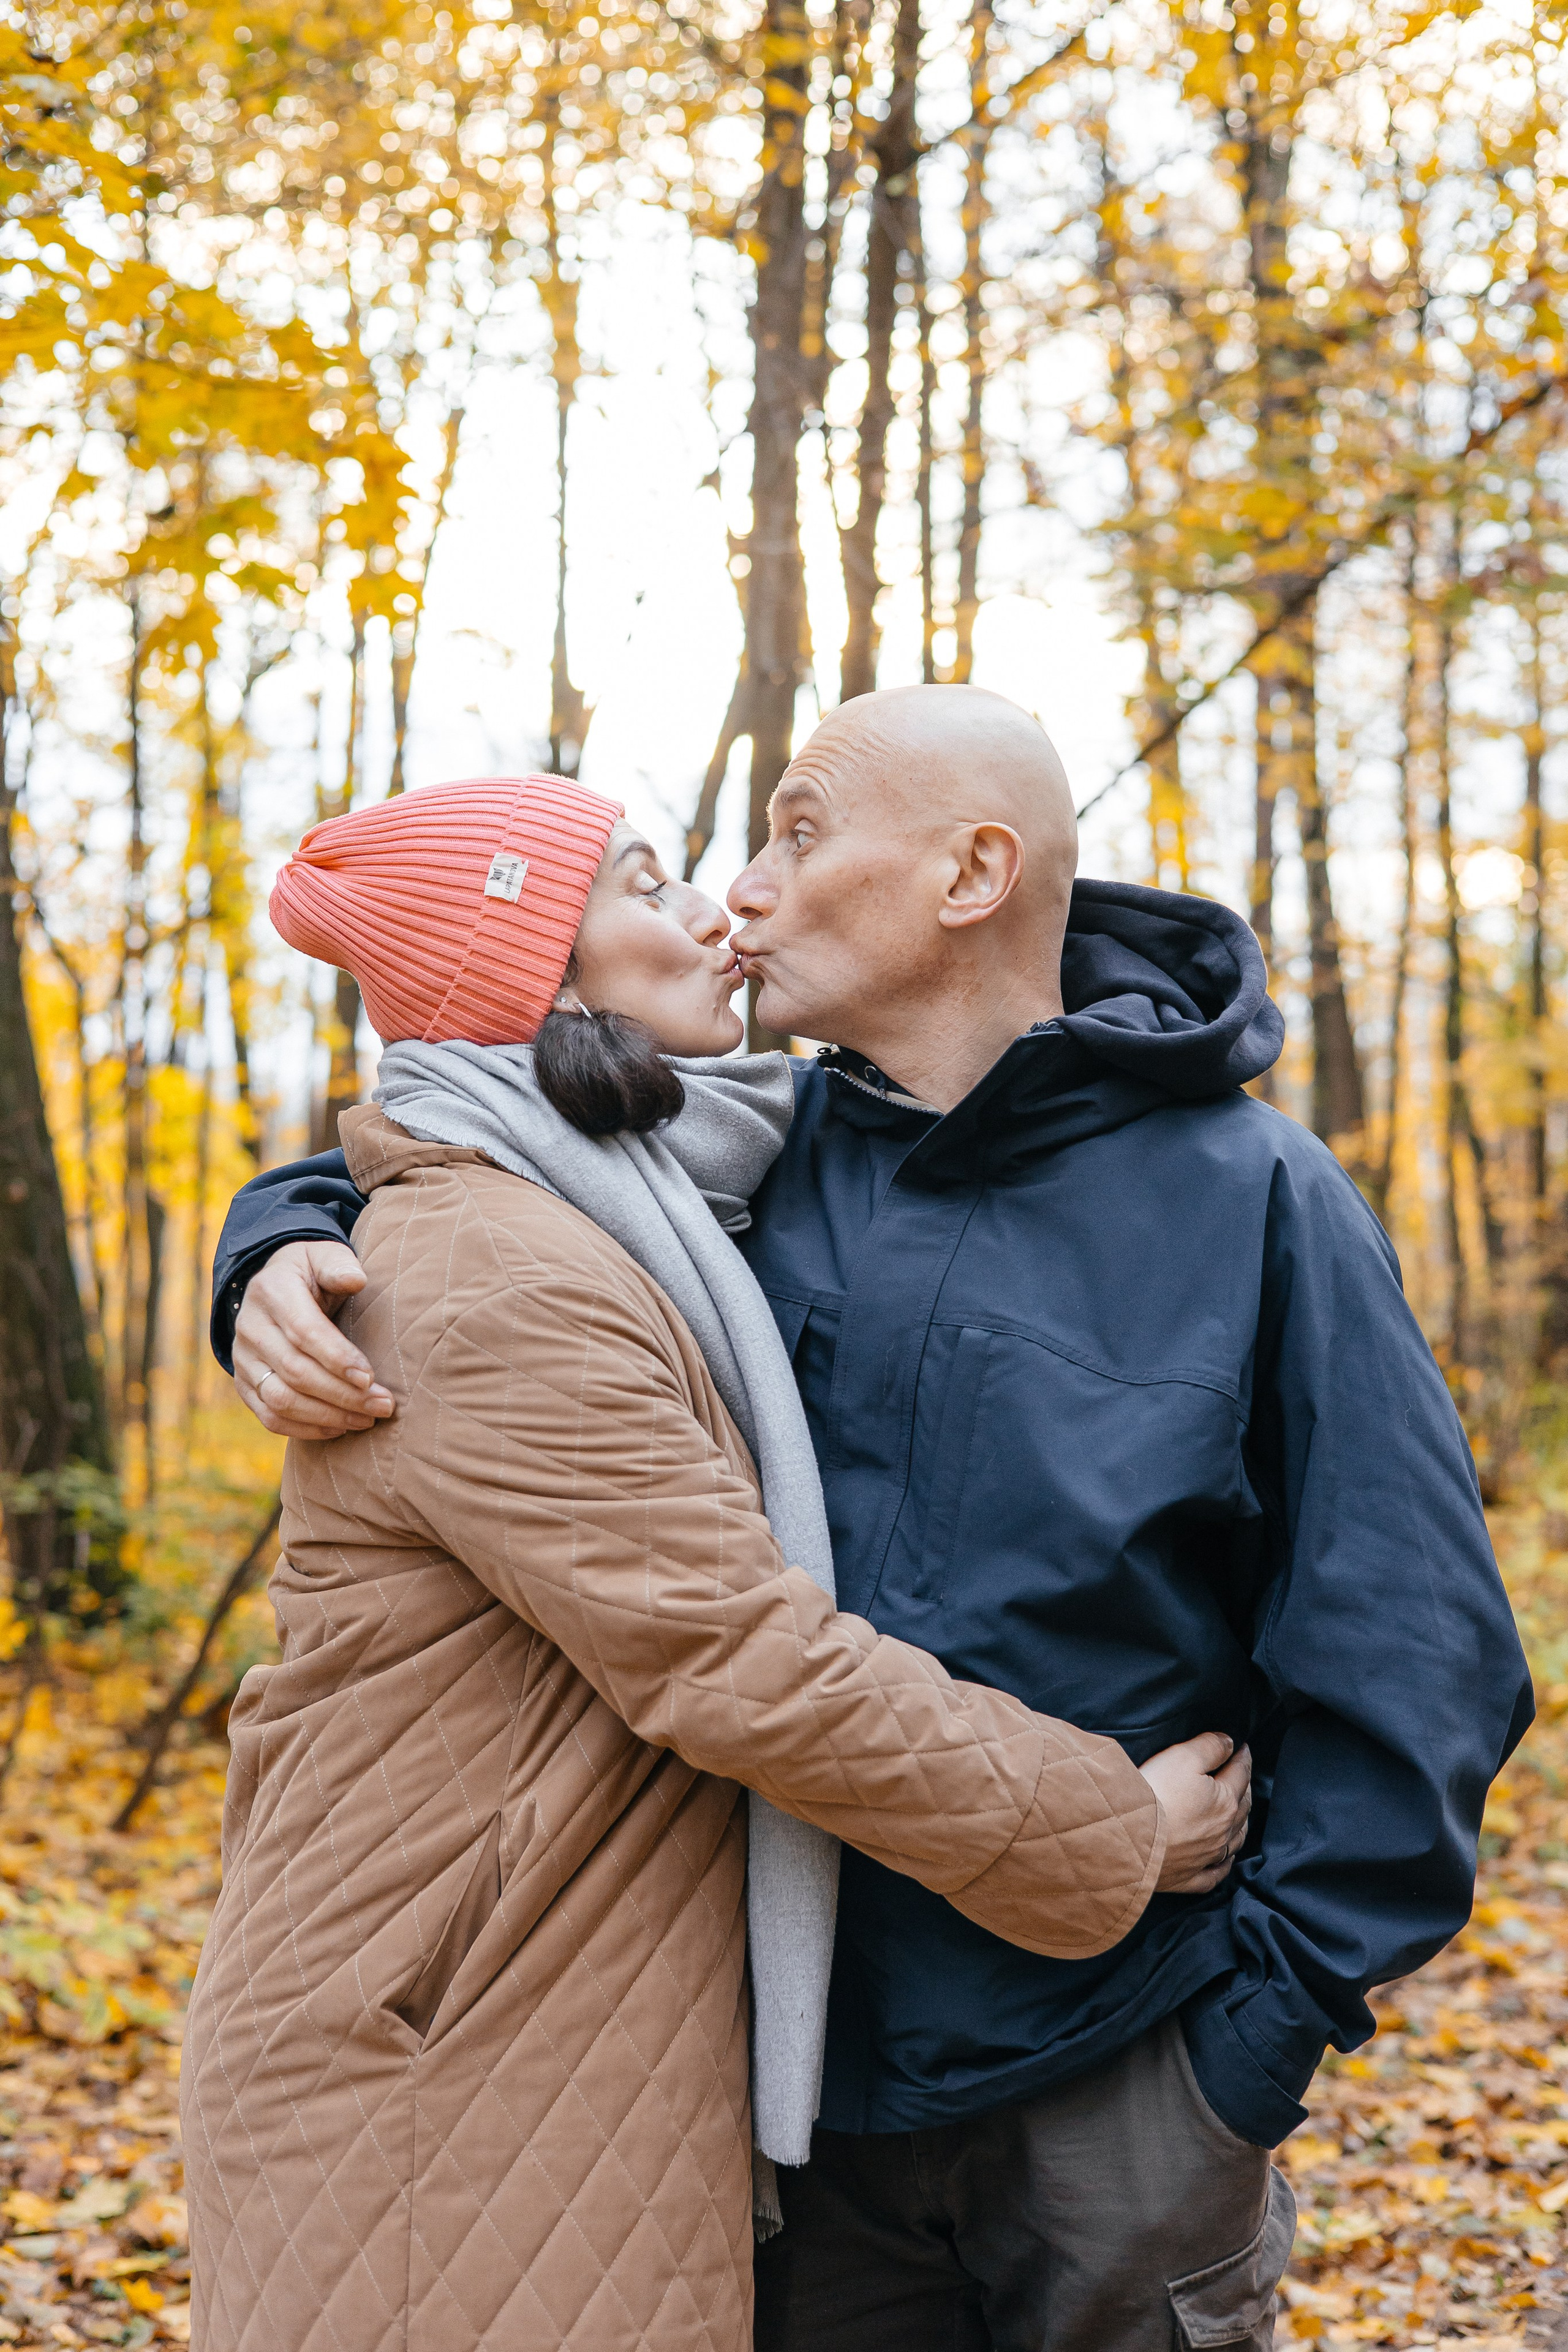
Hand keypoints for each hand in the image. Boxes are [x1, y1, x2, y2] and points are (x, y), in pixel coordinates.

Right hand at [232, 1240, 393, 1439]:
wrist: (272, 1290)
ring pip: (280, 1400)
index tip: (370, 1377)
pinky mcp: (244, 1384)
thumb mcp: (324, 1256)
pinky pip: (270, 1416)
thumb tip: (356, 1280)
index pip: (304, 1331)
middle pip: (295, 1371)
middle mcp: (250, 1327)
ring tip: (367, 1419)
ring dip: (328, 1416)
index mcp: (272, 1291)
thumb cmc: (311, 1274)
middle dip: (343, 1394)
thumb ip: (339, 1265)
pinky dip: (305, 1429)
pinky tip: (340, 1428)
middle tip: (384, 1405)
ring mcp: (243, 1359)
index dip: (337, 1358)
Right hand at [1140, 1733, 1251, 1894]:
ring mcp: (1207, 1858)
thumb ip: (1210, 1746)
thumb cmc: (1156, 1794)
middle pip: (1242, 1806)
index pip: (1240, 1773)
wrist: (1127, 1839)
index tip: (1242, 1746)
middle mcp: (1223, 1832)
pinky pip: (1214, 1874)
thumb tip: (1230, 1743)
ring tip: (1238, 1812)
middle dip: (1243, 1787)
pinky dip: (1223, 1865)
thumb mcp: (1182, 1756)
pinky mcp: (1189, 1878)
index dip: (1242, 1756)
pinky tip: (1224, 1859)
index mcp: (1225, 1801)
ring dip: (1239, 1824)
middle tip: (1240, 1774)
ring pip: (1234, 1840)